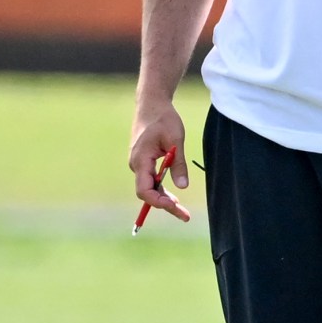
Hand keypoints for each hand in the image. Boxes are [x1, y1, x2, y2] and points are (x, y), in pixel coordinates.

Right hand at [128, 101, 190, 222]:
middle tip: (185, 216)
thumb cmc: (164, 119)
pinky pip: (151, 180)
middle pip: (148, 193)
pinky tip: (173, 197)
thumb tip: (182, 186)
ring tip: (182, 211)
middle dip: (166, 205)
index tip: (173, 206)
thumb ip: (178, 163)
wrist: (151, 105)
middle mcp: (136, 165)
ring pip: (150, 188)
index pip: (144, 190)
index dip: (158, 201)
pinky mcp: (144, 162)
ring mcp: (139, 164)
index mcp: (141, 160)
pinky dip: (162, 189)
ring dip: (165, 199)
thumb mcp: (176, 140)